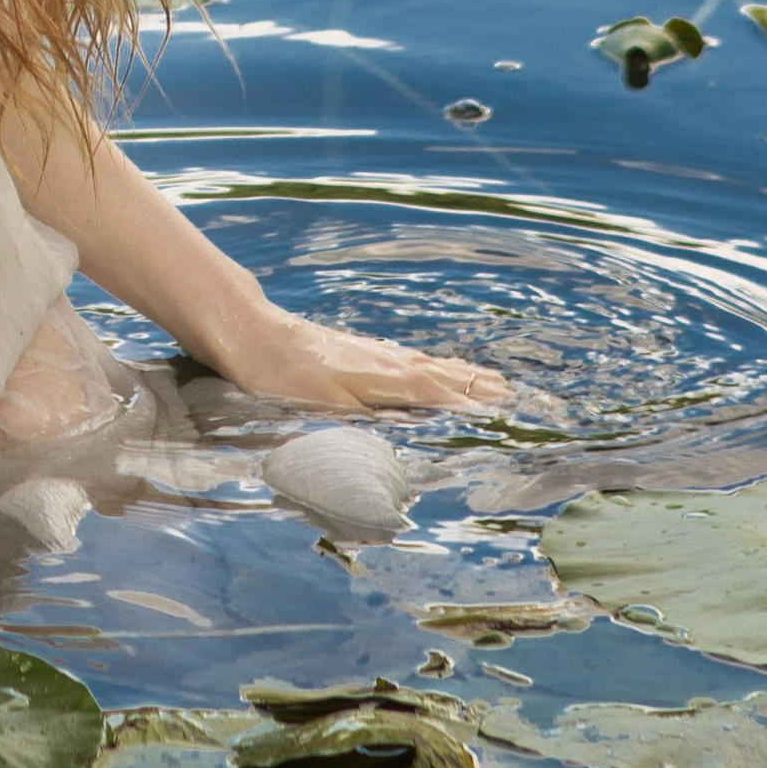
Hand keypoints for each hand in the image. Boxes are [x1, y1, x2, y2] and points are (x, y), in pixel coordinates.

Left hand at [215, 306, 503, 414]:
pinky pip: (411, 359)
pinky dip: (434, 364)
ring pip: (430, 365)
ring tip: (490, 379)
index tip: (508, 414)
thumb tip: (415, 433)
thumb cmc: (283, 377)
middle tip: (514, 396)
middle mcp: (388, 363)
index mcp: (386, 380)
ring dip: (462, 374)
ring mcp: (375, 353)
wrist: (252, 334)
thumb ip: (374, 420)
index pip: (441, 396)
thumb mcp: (329, 408)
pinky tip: (432, 365)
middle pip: (444, 376)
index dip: (474, 406)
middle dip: (479, 387)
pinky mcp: (359, 349)